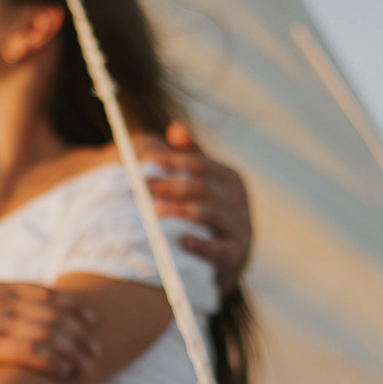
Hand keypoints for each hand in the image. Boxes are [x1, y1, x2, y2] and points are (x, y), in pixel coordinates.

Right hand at [0, 282, 98, 383]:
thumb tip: (19, 320)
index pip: (46, 294)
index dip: (72, 307)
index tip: (91, 321)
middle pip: (53, 313)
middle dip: (79, 333)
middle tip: (95, 350)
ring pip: (47, 332)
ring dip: (72, 349)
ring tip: (86, 365)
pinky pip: (30, 351)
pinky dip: (52, 361)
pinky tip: (64, 372)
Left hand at [136, 120, 253, 297]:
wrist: (230, 256)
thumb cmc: (210, 212)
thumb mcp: (205, 182)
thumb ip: (191, 156)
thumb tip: (175, 128)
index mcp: (229, 178)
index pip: (199, 164)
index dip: (172, 161)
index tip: (146, 162)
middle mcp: (238, 200)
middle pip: (202, 187)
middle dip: (170, 186)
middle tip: (142, 188)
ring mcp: (240, 227)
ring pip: (208, 214)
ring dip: (179, 211)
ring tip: (153, 212)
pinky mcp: (235, 254)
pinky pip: (219, 248)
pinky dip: (201, 244)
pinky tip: (182, 241)